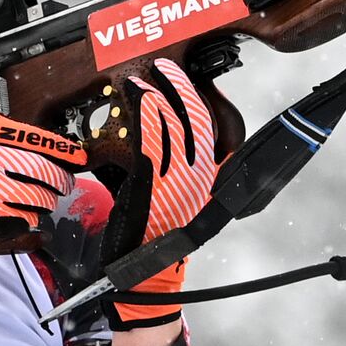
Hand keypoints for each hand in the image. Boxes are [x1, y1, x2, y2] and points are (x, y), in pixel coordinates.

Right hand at [0, 113, 86, 272]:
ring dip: (43, 204)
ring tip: (34, 204)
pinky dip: (29, 224)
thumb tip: (44, 150)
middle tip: (62, 185)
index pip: (32, 136)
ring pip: (39, 197)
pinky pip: (26, 220)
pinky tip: (19, 221)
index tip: (77, 156)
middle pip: (43, 169)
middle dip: (59, 180)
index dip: (61, 148)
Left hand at [109, 58, 218, 327]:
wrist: (146, 278)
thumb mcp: (170, 200)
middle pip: (196, 120)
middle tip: (165, 67)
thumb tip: (155, 140)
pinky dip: (144, 113)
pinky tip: (135, 98)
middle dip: (180, 87)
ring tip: (144, 77)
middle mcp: (198, 179)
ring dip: (157, 95)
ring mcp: (178, 181)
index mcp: (207, 182)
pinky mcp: (156, 185)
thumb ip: (170, 171)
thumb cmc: (153, 241)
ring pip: (173, 125)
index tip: (182, 80)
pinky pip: (152, 140)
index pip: (210, 131)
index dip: (196, 101)